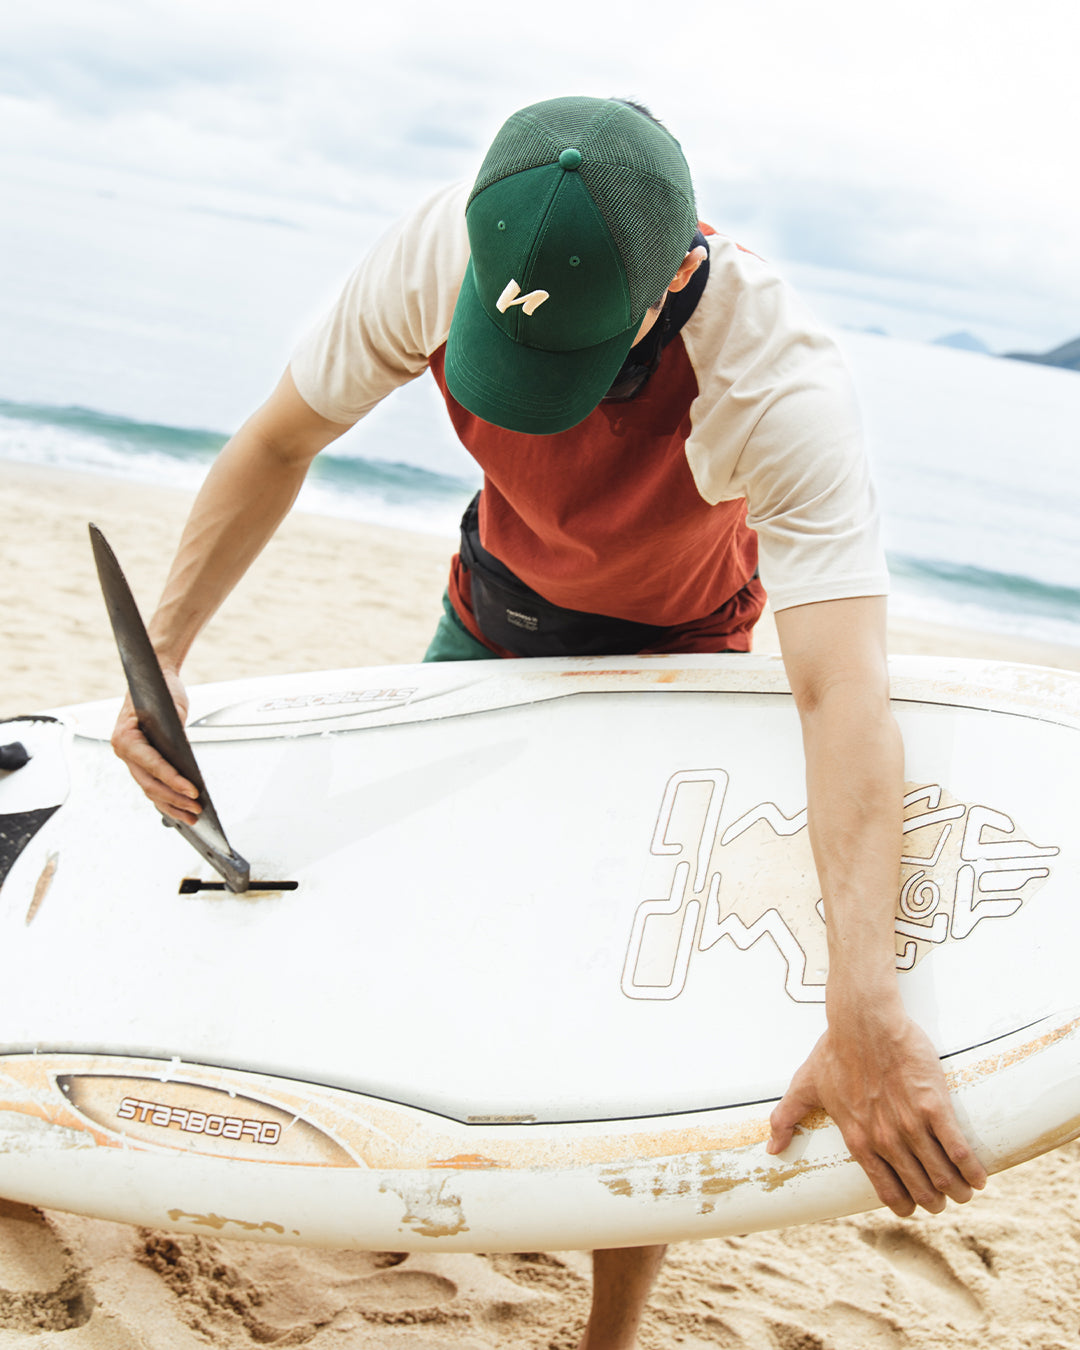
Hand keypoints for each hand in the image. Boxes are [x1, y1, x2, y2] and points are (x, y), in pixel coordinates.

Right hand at [110, 667, 201, 824]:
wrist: (151, 679)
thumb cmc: (160, 691)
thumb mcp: (172, 709)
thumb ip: (175, 736)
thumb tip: (186, 765)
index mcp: (125, 736)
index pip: (152, 764)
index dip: (174, 780)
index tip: (194, 790)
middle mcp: (123, 750)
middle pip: (150, 783)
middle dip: (175, 799)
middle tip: (197, 808)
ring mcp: (129, 759)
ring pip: (150, 790)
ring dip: (172, 805)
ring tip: (193, 816)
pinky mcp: (139, 763)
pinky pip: (152, 785)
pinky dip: (166, 799)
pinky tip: (181, 811)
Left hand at [767, 1002, 987, 1216]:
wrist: (863, 1021)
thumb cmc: (835, 1052)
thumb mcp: (805, 1086)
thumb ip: (785, 1119)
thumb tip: (771, 1149)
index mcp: (858, 1139)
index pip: (887, 1191)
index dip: (904, 1204)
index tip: (914, 1204)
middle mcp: (885, 1139)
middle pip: (920, 1189)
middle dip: (935, 1200)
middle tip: (944, 1198)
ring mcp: (910, 1124)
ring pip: (942, 1175)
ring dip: (957, 1190)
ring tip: (965, 1191)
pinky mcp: (934, 1105)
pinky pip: (958, 1149)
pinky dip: (972, 1169)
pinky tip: (979, 1178)